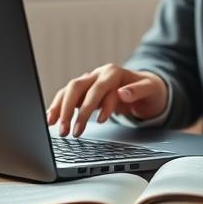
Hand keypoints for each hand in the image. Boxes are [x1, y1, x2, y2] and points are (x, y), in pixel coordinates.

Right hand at [45, 64, 167, 136]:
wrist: (146, 87)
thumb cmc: (149, 89)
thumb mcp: (151, 89)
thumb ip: (138, 90)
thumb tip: (123, 93)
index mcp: (114, 72)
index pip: (101, 88)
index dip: (100, 104)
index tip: (101, 121)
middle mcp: (98, 74)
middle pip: (78, 87)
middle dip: (71, 109)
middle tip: (69, 131)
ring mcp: (89, 81)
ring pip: (69, 91)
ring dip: (61, 109)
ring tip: (57, 127)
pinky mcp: (83, 91)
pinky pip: (66, 96)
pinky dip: (58, 107)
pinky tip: (51, 119)